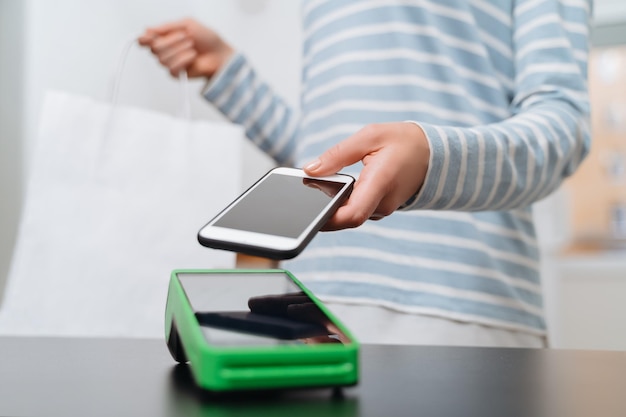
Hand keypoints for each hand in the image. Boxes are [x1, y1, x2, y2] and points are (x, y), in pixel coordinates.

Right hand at [138, 18, 233, 77]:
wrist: (220, 54)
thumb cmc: (207, 39)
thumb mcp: (187, 24)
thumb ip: (166, 27)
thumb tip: (147, 29)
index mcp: (165, 37)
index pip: (145, 40)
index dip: (144, 38)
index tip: (148, 36)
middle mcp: (165, 50)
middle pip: (154, 48)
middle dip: (171, 41)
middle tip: (186, 38)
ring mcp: (170, 62)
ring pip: (162, 58)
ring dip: (180, 50)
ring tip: (192, 47)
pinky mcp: (176, 74)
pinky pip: (171, 68)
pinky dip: (183, 61)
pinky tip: (192, 57)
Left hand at [304, 122, 429, 229]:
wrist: (434, 153)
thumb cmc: (405, 141)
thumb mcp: (370, 136)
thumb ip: (337, 154)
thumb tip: (309, 169)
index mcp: (381, 183)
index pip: (352, 215)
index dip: (328, 219)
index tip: (308, 213)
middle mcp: (382, 203)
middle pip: (346, 217)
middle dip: (323, 208)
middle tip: (303, 193)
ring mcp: (382, 208)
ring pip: (350, 214)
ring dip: (333, 203)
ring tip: (319, 184)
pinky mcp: (379, 208)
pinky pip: (357, 209)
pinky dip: (343, 201)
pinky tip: (334, 187)